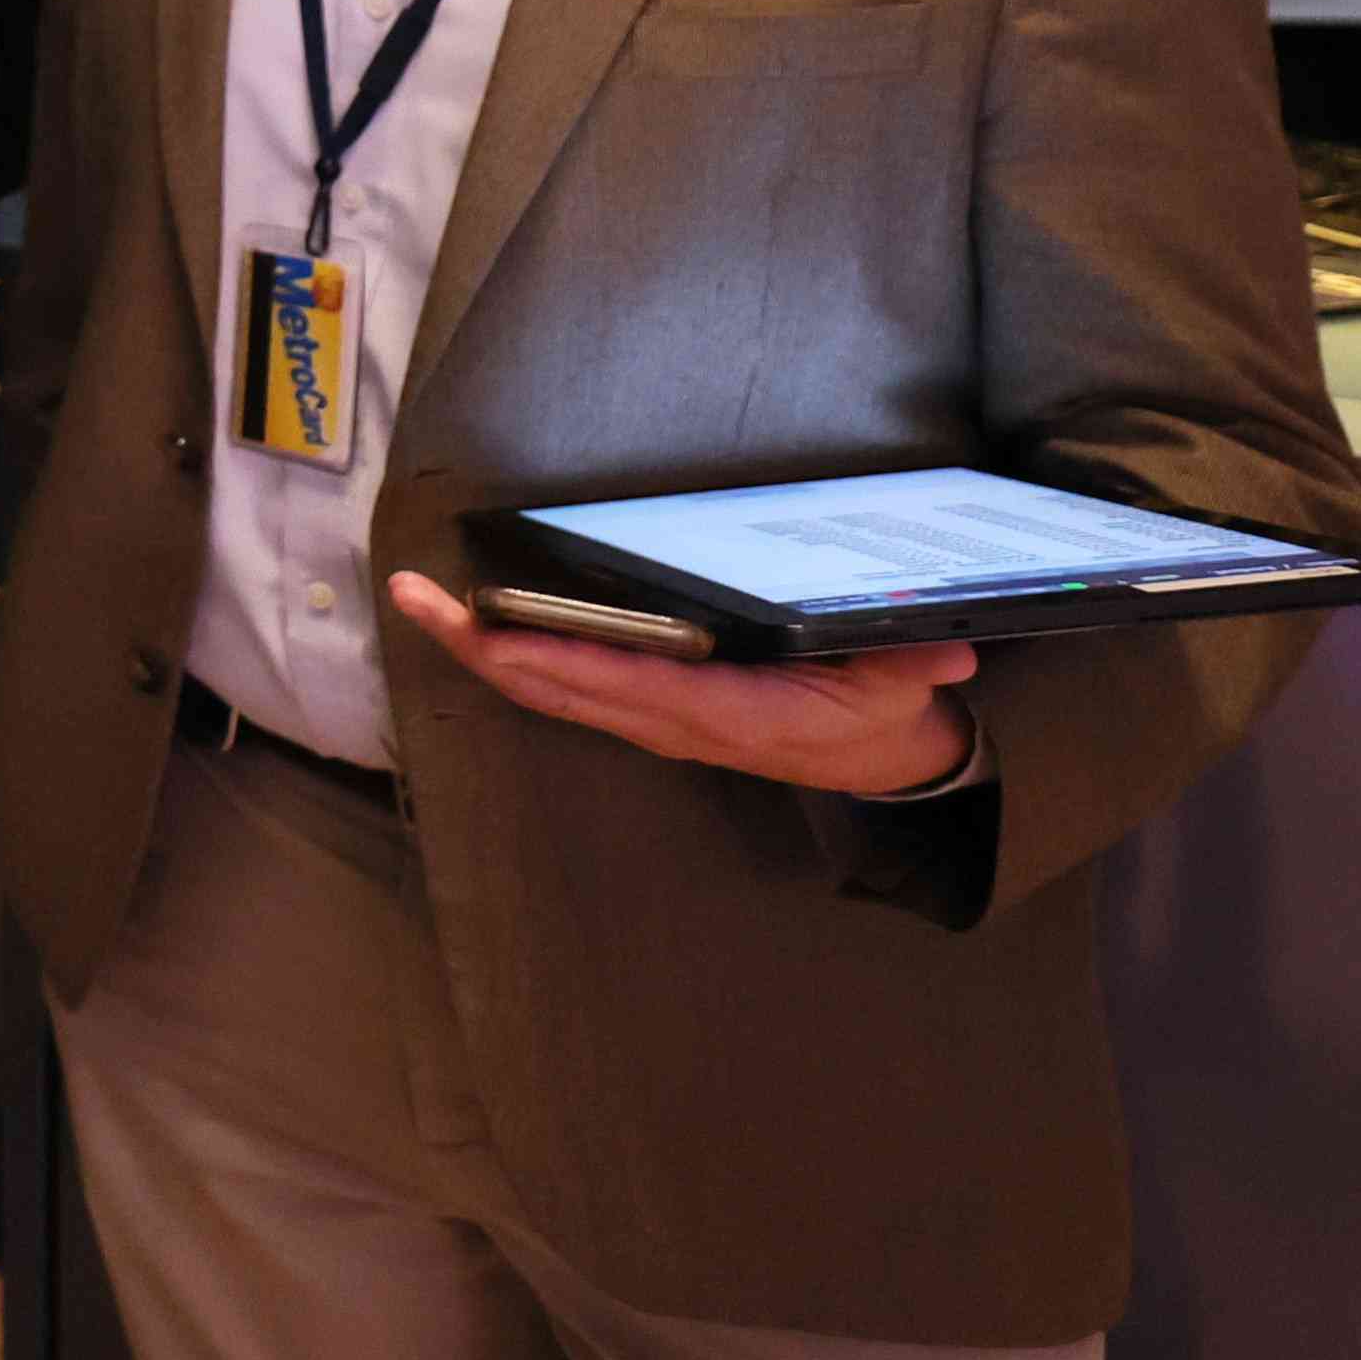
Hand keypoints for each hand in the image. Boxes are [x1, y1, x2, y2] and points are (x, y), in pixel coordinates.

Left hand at [383, 572, 978, 798]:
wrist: (874, 762)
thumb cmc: (875, 711)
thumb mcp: (903, 688)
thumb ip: (913, 667)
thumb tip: (945, 655)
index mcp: (725, 712)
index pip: (630, 684)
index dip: (562, 660)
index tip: (503, 634)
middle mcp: (670, 720)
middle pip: (557, 686)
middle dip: (482, 646)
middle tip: (415, 598)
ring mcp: (650, 720)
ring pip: (546, 690)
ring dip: (479, 650)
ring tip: (419, 602)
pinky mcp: (643, 713)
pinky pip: (562, 688)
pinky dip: (510, 658)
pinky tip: (471, 629)